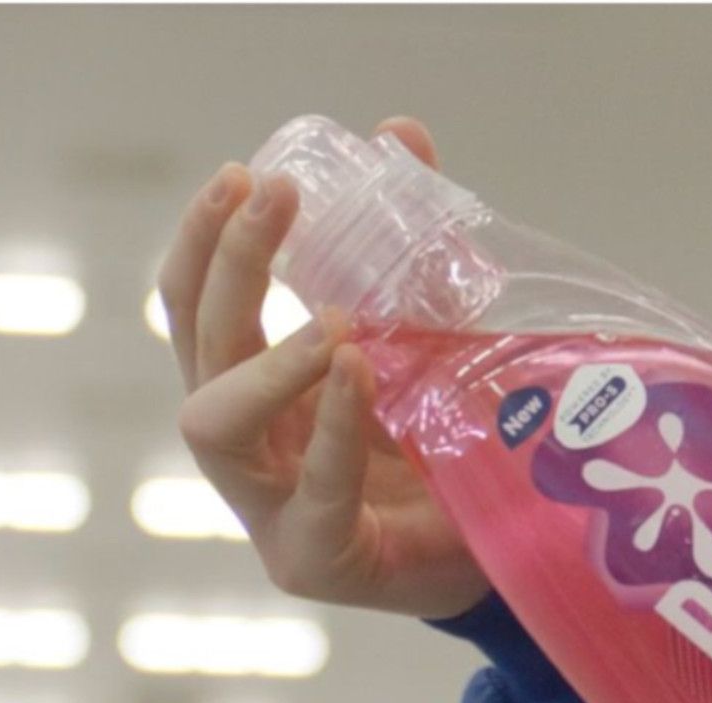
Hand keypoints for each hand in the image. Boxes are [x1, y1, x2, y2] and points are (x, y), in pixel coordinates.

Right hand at [158, 116, 490, 620]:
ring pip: (215, 422)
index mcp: (262, 396)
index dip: (206, 241)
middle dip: (228, 264)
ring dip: (270, 358)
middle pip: (198, 346)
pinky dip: (333, 425)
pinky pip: (310, 489)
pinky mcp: (316, 560)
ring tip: (333, 318)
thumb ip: (416, 253)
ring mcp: (270, 511)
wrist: (514, 554)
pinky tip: (356, 373)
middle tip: (275, 195)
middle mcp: (250, 448)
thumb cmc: (460, 451)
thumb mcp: (438, 342)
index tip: (243, 175)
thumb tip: (403, 134)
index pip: (197, 308)